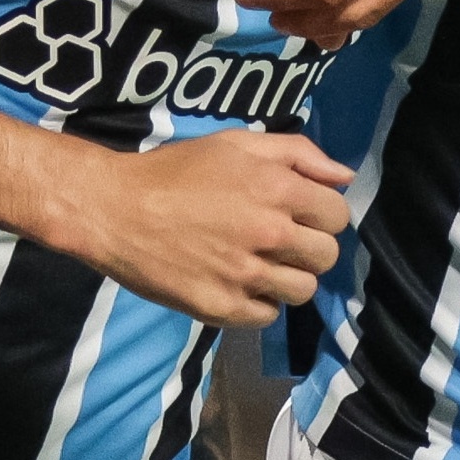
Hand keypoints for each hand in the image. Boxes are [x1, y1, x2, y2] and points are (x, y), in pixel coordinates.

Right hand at [69, 130, 350, 327]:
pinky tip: (238, 283)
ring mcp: (245, 275)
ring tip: (260, 264)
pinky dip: (259, 303)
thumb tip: (344, 177)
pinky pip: (267, 316)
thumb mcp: (237, 143)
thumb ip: (298, 153)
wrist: (115, 210)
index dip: (323, 215)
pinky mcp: (221, 307)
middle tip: (280, 241)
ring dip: (288, 278)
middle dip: (309, 248)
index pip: (337, 216)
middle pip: (325, 256)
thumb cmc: (176, 170)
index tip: (302, 215)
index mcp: (277, 189)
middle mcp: (268, 234)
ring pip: (301, 291)